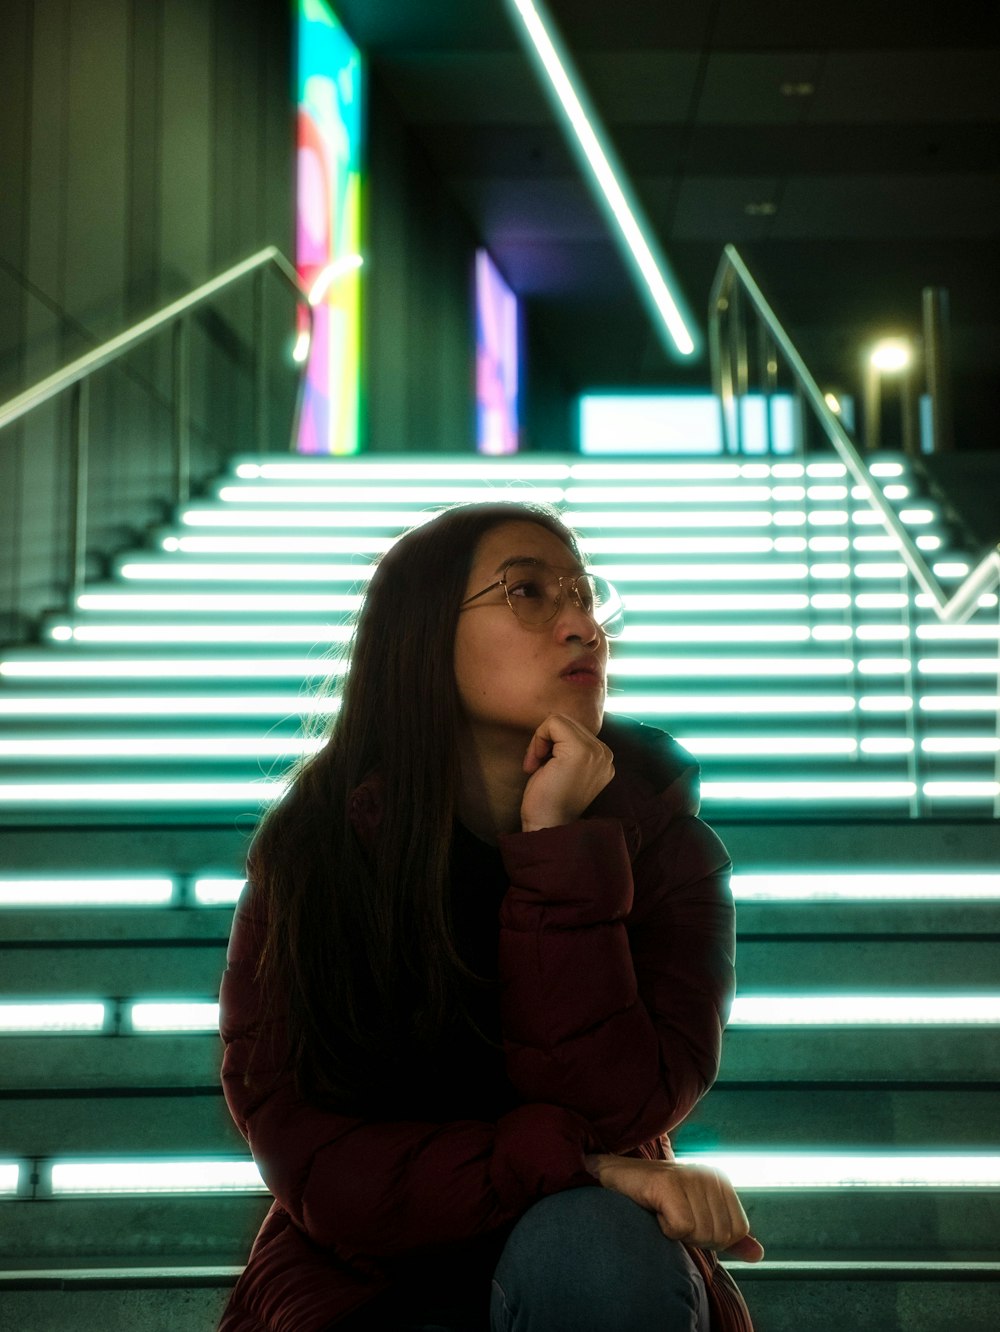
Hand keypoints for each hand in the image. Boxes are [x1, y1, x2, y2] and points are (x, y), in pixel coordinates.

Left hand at [520, 714, 614, 831]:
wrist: (547, 827)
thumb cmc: (548, 801)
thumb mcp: (564, 768)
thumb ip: (568, 748)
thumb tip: (554, 723)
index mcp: (604, 758)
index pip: (573, 729)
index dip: (552, 744)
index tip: (543, 768)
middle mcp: (605, 754)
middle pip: (566, 721)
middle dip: (545, 740)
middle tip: (536, 767)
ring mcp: (597, 752)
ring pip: (558, 720)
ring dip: (540, 741)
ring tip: (537, 767)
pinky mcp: (581, 751)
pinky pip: (553, 723)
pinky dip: (538, 740)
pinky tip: (536, 765)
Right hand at [584, 1154, 763, 1262]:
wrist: (615, 1183)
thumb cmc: (656, 1202)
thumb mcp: (697, 1219)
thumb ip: (728, 1236)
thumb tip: (757, 1253)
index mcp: (720, 1180)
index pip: (737, 1230)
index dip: (711, 1238)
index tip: (687, 1221)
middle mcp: (708, 1174)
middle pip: (721, 1235)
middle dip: (694, 1237)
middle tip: (672, 1218)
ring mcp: (688, 1177)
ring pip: (701, 1233)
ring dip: (678, 1234)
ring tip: (662, 1213)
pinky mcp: (667, 1184)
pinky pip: (681, 1228)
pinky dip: (665, 1229)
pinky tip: (654, 1212)